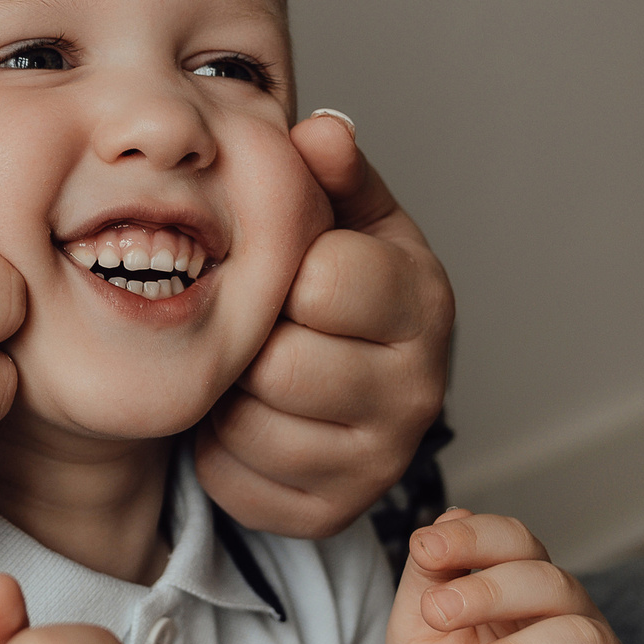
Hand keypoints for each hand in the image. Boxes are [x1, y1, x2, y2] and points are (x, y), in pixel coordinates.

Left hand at [195, 113, 454, 538]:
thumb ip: (332, 173)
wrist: (346, 383)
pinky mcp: (331, 512)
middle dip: (251, 341)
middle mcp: (419, 390)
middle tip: (257, 328)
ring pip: (254, 427)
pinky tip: (244, 419)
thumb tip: (319, 131)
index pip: (327, 280)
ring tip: (248, 371)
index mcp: (423, 301)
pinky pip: (236, 481)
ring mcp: (379, 461)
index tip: (287, 271)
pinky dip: (220, 451)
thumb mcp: (345, 217)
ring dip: (229, 396)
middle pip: (284, 364)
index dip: (283, 270)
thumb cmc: (339, 288)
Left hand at [385, 510, 643, 643]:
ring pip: (579, 637)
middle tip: (437, 618)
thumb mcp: (416, 640)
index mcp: (522, 595)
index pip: (518, 542)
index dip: (476, 538)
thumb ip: (429, 579)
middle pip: (550, 581)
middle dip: (488, 591)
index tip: (427, 549)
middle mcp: (571, 622)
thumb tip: (449, 514)